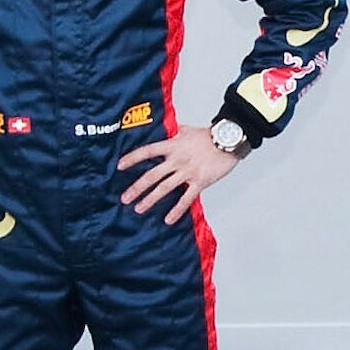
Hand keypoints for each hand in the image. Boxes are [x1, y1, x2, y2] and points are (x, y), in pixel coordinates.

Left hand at [117, 121, 241, 218]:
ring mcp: (188, 172)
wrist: (229, 141)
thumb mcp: (187, 130)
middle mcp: (177, 160)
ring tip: (139, 208)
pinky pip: (186, 199)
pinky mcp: (200, 182)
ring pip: (165, 188)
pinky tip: (168, 219)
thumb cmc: (210, 136)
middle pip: (152, 175)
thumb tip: (167, 129)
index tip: (119, 166)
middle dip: (136, 188)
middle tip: (124, 198)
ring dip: (150, 200)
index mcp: (172, 146)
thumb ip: (175, 132)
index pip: (147, 151)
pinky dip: (177, 210)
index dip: (132, 158)